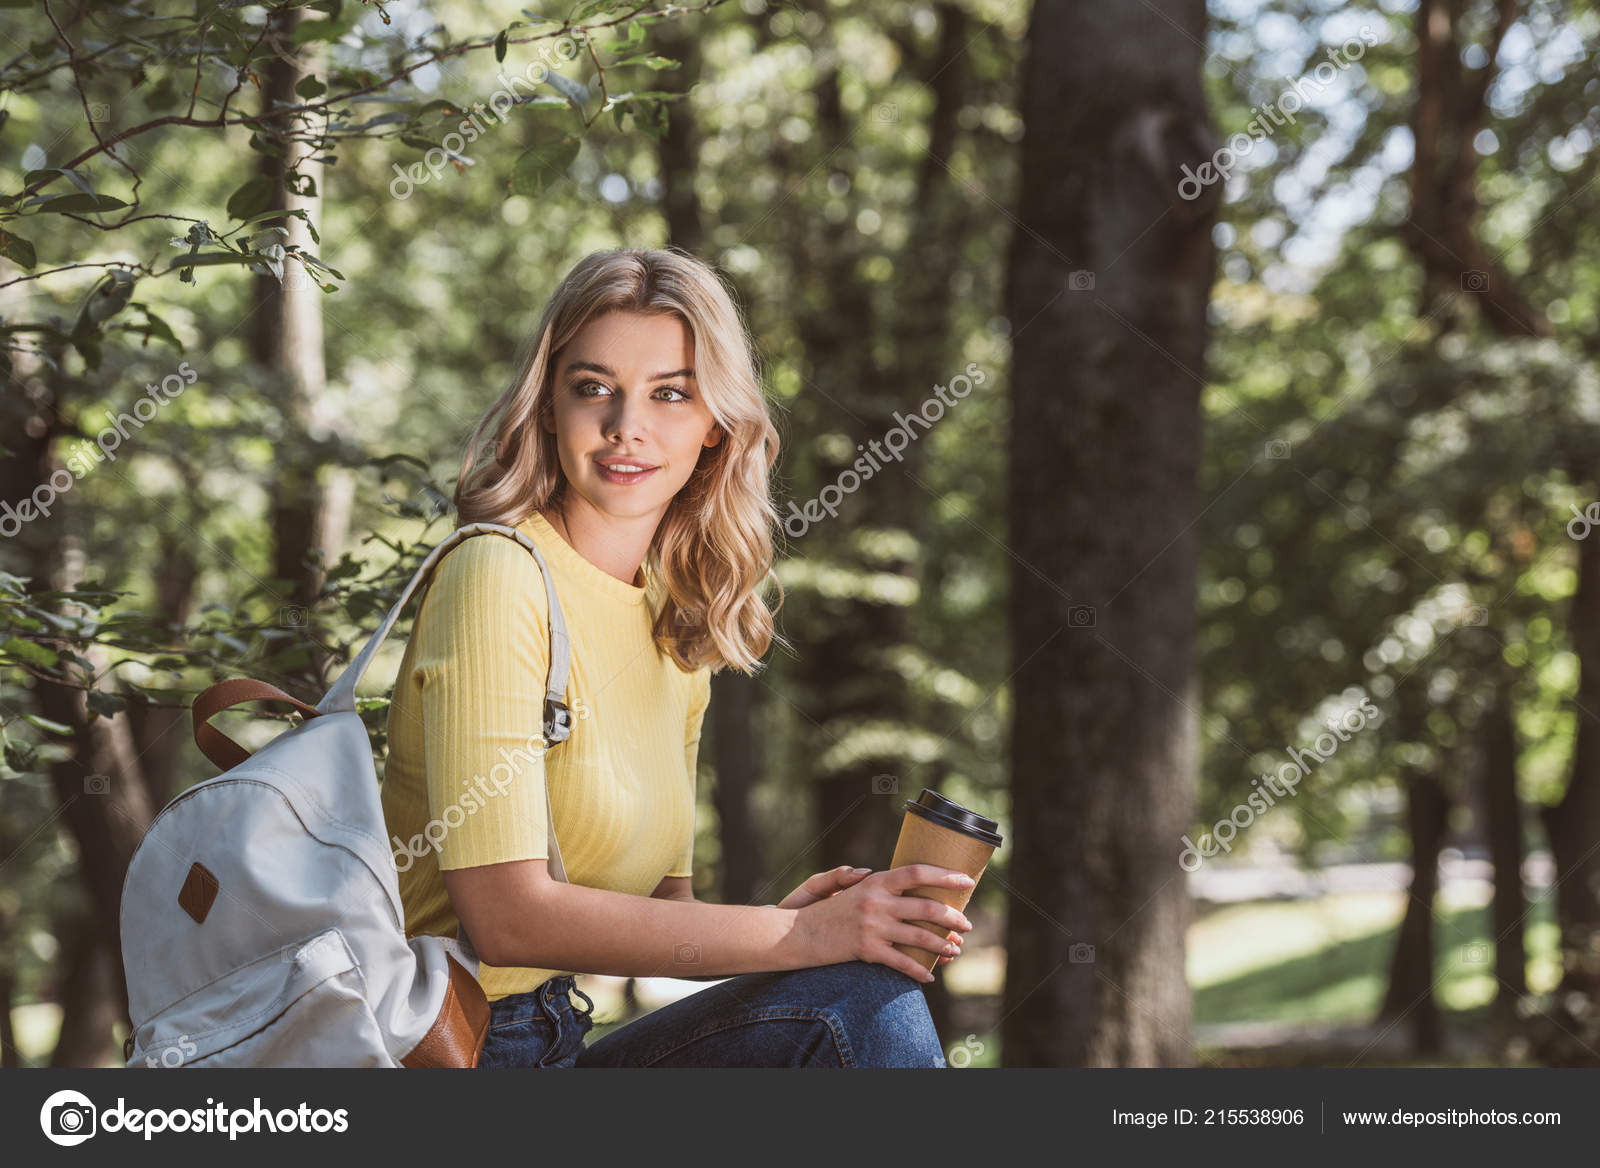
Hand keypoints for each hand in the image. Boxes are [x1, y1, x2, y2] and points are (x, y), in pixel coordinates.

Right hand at [793, 863, 974, 982]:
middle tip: (967, 924)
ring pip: (920, 936)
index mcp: (876, 881)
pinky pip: (902, 962)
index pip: (917, 872)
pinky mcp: (867, 950)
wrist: (800, 932)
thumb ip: (879, 883)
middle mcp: (876, 901)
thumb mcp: (853, 888)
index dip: (945, 876)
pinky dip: (919, 971)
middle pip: (926, 907)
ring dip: (943, 944)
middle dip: (952, 918)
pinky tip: (930, 976)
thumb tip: (911, 881)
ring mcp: (872, 926)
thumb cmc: (830, 910)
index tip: (967, 881)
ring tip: (956, 949)